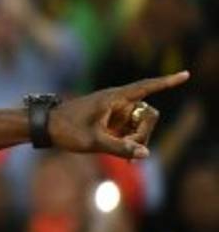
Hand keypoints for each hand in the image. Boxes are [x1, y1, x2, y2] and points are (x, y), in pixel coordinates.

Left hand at [49, 71, 189, 158]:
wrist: (46, 127)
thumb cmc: (67, 130)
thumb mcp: (93, 142)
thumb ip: (120, 148)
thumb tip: (146, 153)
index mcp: (114, 98)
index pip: (146, 87)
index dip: (167, 82)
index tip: (186, 74)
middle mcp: (118, 101)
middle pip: (148, 114)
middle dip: (144, 132)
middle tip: (129, 149)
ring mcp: (116, 110)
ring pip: (141, 124)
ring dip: (137, 139)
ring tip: (122, 153)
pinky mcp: (112, 119)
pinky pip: (131, 129)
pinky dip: (131, 141)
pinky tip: (126, 157)